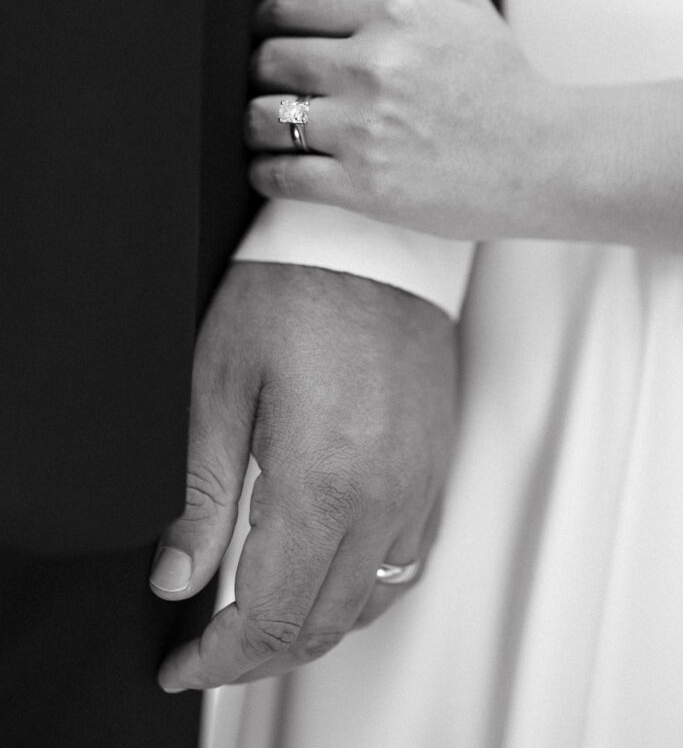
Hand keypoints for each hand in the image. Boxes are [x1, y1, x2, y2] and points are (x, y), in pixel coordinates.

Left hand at [149, 262, 456, 688]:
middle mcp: (383, 496)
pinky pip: (406, 564)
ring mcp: (418, 484)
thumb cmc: (292, 293)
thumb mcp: (219, 383)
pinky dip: (361, 594)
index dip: (219, 659)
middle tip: (209, 651)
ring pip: (367, 604)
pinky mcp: (435, 467)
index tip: (184, 663)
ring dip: (309, 629)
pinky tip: (329, 580)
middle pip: (320, 624)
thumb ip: (199, 492)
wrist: (368, 244)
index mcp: (322, 480)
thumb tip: (175, 578)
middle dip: (256, 656)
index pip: (270, 616)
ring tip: (259, 623)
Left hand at [245, 0, 553, 239]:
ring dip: (256, 123)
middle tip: (278, 85)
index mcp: (395, 13)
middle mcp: (373, 67)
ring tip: (274, 127)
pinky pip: (277, 175)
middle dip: (262, 72)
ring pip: (261, 117)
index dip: (268, 20)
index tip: (274, 36)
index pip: (288, 3)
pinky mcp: (362, 185)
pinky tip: (278, 167)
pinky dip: (264, 171)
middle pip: (266, 59)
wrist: (544, 160)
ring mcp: (365, 129)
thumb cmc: (501, 80)